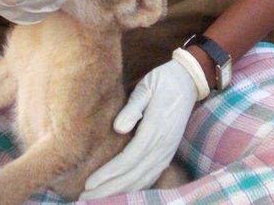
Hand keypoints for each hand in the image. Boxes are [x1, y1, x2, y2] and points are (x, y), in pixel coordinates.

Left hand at [80, 59, 196, 198]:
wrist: (188, 81)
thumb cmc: (163, 81)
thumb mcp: (146, 87)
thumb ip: (133, 108)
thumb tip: (118, 128)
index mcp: (155, 130)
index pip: (128, 160)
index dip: (108, 174)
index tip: (89, 183)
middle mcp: (162, 146)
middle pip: (133, 176)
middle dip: (109, 190)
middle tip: (85, 199)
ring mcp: (167, 152)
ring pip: (142, 180)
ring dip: (120, 192)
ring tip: (97, 200)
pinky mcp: (168, 153)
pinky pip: (151, 177)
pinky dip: (136, 188)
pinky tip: (122, 193)